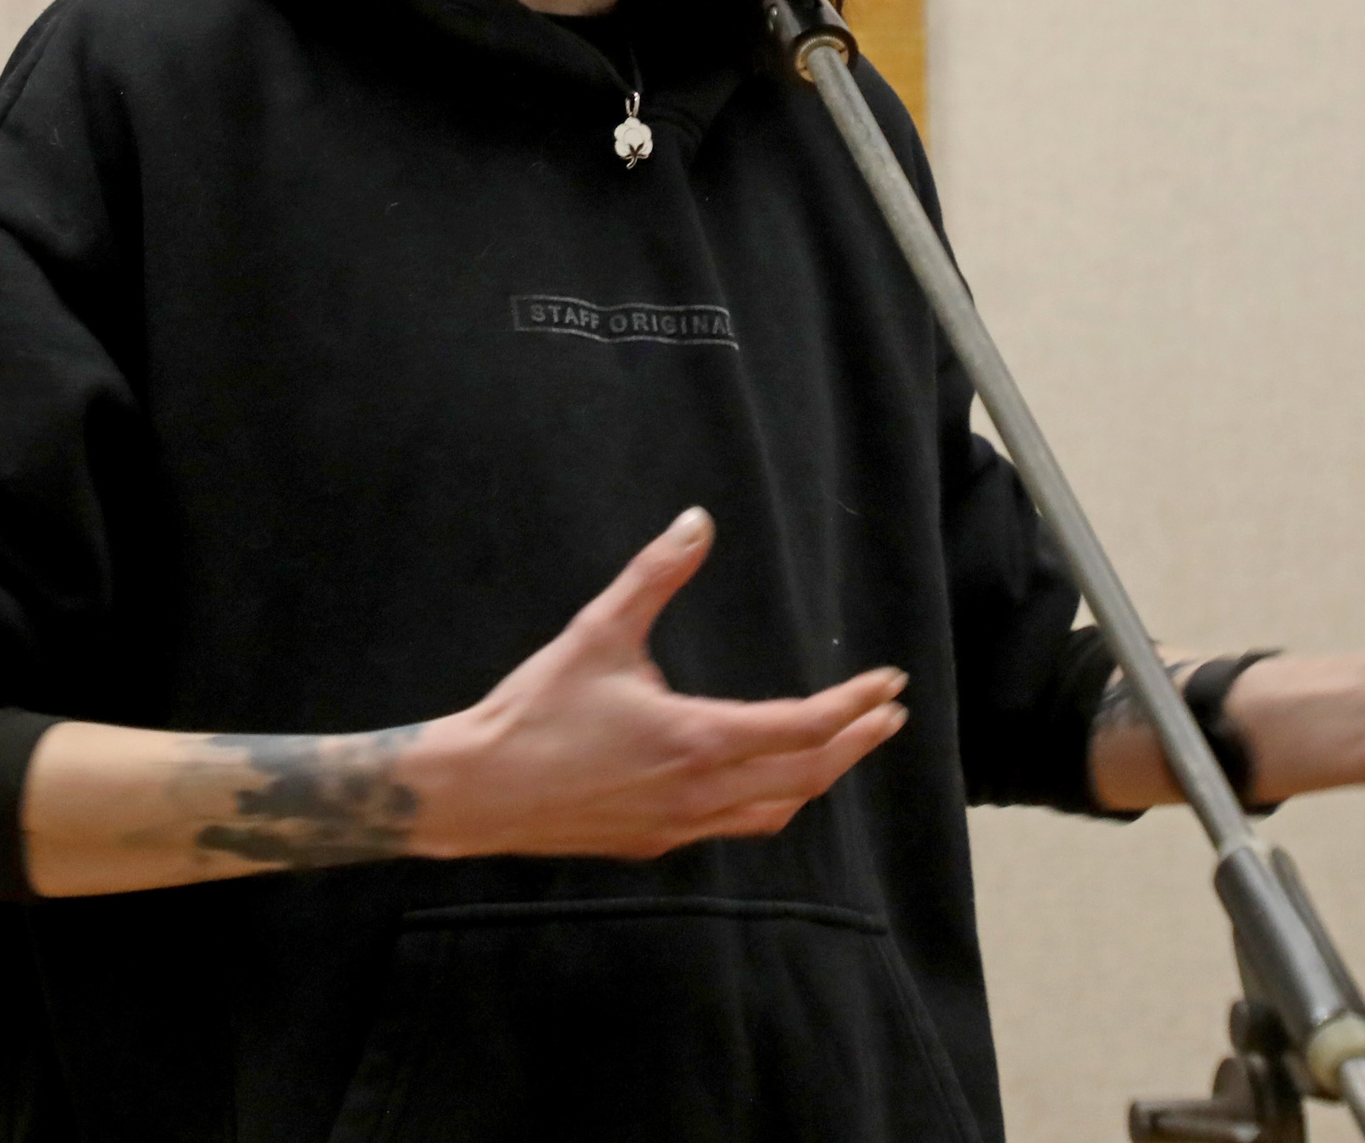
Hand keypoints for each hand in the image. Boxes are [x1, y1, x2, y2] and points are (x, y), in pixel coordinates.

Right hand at [417, 508, 907, 859]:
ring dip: (818, 777)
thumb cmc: (533, 710)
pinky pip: (734, 827)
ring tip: (842, 746)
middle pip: (809, 775)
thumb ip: (655, 574)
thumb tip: (698, 519)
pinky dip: (769, 802)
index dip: (856, 703)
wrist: (474, 792)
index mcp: (699, 740)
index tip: (890, 682)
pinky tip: (764, 782)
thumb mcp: (598, 631)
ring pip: (776, 811)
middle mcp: (700, 793)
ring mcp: (679, 826)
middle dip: (858, 742)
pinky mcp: (653, 845)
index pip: (806, 726)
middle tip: (890, 713)